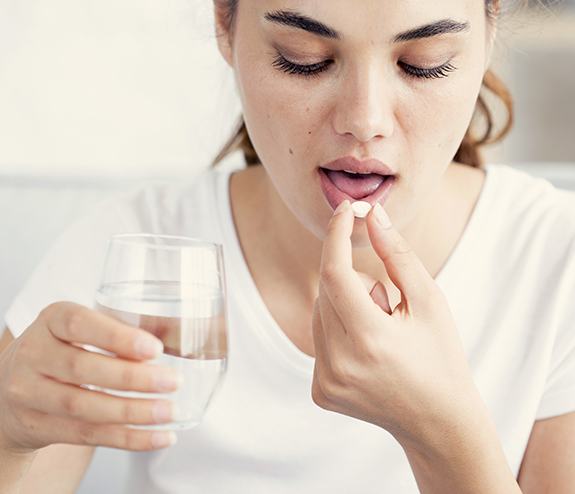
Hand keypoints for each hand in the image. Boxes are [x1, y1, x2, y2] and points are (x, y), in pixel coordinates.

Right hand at [0, 302, 181, 452]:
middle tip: (173, 382)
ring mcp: (29, 393)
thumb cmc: (67, 348)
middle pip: (83, 368)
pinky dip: (128, 438)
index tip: (155, 349)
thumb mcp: (84, 328)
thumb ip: (123, 329)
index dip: (118, 337)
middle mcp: (34, 353)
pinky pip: (87, 435)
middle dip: (134, 378)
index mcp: (52, 319)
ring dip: (133, 412)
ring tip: (169, 411)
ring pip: (84, 407)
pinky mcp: (37, 426)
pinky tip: (159, 436)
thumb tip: (177, 332)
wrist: (15, 385)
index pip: (79, 324)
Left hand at [311, 200, 482, 451]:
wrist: (437, 422)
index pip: (334, 273)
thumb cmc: (441, 356)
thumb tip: (372, 215)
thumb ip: (398, 255)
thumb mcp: (430, 302)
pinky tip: (368, 353)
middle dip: (353, 282)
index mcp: (370, 340)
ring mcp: (325, 382)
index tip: (346, 209)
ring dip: (345, 307)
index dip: (336, 235)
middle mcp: (339, 364)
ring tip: (381, 334)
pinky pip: (318, 338)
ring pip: (319, 312)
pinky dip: (339, 331)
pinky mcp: (319, 391)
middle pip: (326, 291)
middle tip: (388, 306)